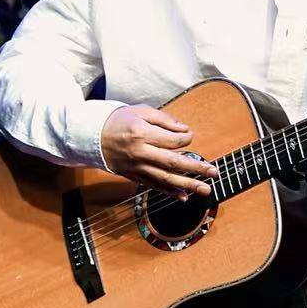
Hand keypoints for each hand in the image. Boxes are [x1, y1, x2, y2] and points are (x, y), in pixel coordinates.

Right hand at [99, 104, 218, 196]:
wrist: (92, 137)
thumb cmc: (118, 120)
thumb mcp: (140, 111)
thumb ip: (164, 119)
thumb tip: (185, 130)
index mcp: (142, 133)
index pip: (172, 140)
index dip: (186, 139)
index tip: (190, 137)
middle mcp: (140, 152)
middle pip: (173, 162)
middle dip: (196, 168)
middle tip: (214, 172)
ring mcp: (136, 167)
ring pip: (166, 179)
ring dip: (188, 185)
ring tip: (205, 190)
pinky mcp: (133, 176)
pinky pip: (154, 186)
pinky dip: (169, 192)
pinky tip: (184, 196)